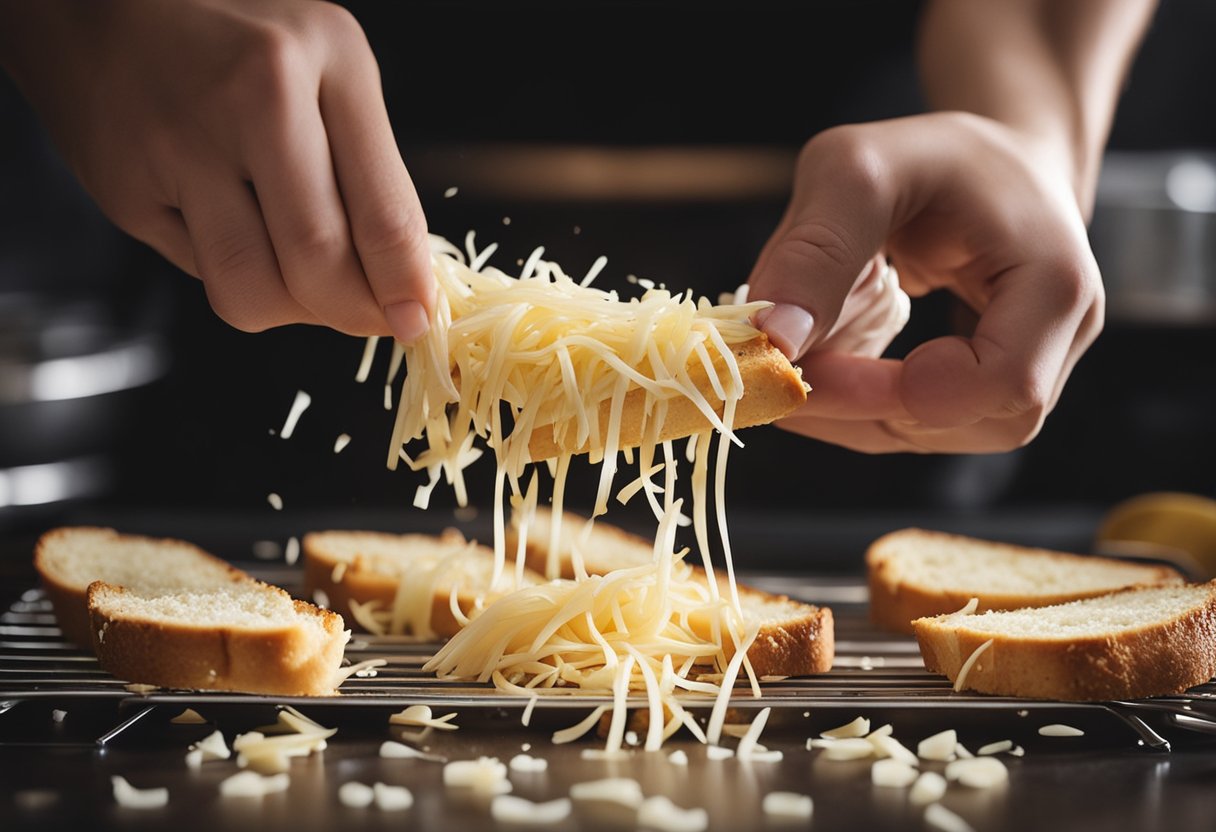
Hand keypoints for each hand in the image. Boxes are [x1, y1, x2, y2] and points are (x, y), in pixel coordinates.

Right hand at [3, 0, 431, 339]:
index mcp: (328, 59)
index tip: (416, 319)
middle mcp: (255, 96)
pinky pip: (199, 273)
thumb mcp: (329, 72)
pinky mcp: (126, 188)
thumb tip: (402, 283)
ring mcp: (182, 143)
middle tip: (368, 316)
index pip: (382, 211)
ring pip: (252, 288)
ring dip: (290, 310)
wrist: (103, 6)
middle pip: (318, 260)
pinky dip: (233, 277)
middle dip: (352, 311)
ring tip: (302, 282)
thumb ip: (370, 171)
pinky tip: (237, 235)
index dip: (405, 285)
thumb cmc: (237, 44)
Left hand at [748, 112, 1103, 452]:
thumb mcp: (858, 168)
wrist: (987, 161)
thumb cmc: (929, 155)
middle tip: (779, 375)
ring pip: (941, 434)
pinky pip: (925, 423)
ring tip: (793, 364)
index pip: (1002, 385)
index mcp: (1055, 282)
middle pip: (970, 423)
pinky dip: (860, 408)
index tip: (810, 365)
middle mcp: (1062, 339)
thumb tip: (773, 340)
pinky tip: (818, 368)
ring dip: (853, 415)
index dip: (897, 393)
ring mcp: (1035, 368)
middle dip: (861, 409)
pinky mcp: (992, 387)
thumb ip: (817, 247)